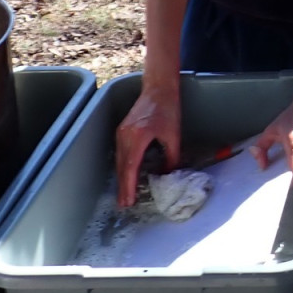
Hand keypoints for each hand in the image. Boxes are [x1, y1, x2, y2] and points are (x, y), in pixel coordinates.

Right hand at [114, 84, 181, 206]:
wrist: (158, 88)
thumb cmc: (168, 109)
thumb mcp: (173, 134)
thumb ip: (171, 156)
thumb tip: (168, 174)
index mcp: (137, 136)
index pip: (131, 167)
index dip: (129, 185)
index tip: (128, 200)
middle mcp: (125, 136)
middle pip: (122, 166)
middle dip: (123, 186)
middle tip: (124, 204)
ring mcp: (121, 133)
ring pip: (119, 160)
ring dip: (122, 178)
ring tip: (124, 195)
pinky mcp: (122, 131)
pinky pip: (120, 153)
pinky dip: (123, 166)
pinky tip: (126, 175)